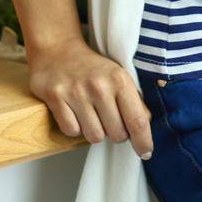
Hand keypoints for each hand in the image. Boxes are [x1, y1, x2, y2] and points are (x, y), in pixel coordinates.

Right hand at [27, 36, 153, 159]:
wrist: (57, 48)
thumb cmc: (91, 67)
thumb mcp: (118, 76)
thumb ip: (133, 100)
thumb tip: (145, 124)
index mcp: (119, 79)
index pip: (138, 120)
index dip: (144, 141)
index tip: (145, 152)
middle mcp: (99, 86)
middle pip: (117, 134)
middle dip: (116, 133)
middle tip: (109, 120)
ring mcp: (76, 92)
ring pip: (94, 137)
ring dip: (95, 131)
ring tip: (91, 115)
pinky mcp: (55, 97)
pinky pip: (71, 131)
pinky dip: (74, 127)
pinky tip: (74, 112)